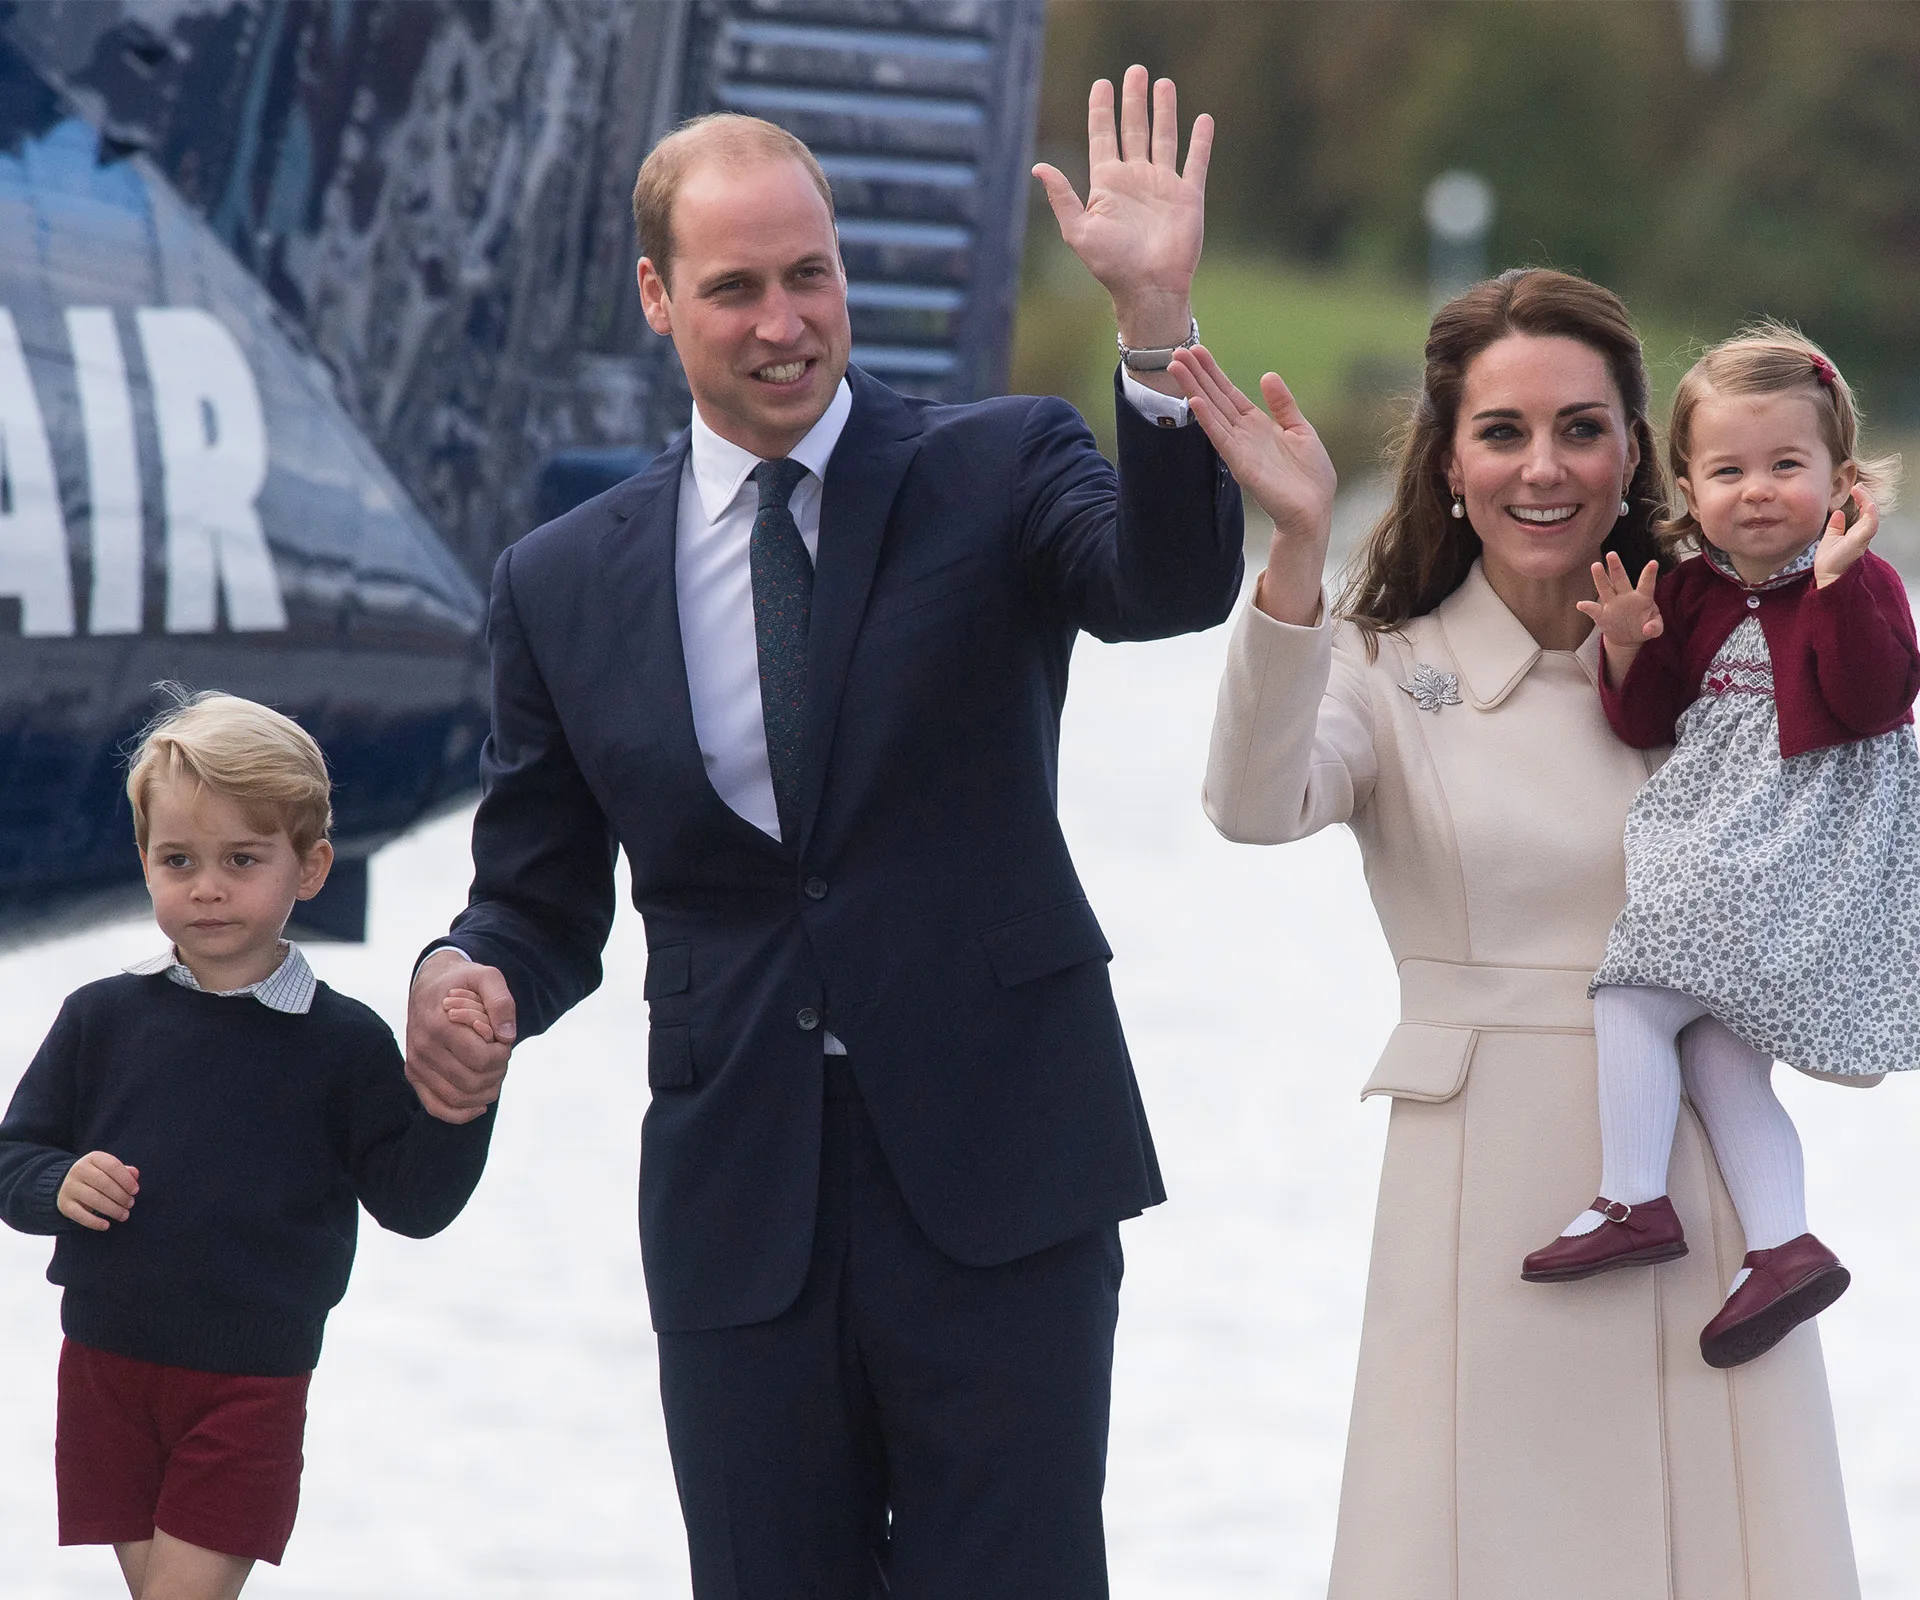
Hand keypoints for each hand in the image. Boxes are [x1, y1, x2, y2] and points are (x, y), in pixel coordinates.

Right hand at [58, 1151, 137, 1230]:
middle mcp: (78, 1170)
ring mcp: (69, 1187)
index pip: (113, 1166)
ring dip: (112, 1209)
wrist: (69, 1184)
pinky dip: (94, 1222)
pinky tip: (106, 1225)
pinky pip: (80, 1215)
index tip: (135, 1191)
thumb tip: (135, 1174)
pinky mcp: (64, 1204)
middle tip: (130, 1204)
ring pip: (94, 1199)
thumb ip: (124, 1171)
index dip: (126, 1180)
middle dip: (121, 1196)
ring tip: (124, 1215)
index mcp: (93, 1158)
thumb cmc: (98, 1176)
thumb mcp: (110, 1170)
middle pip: (104, 1184)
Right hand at [407, 950, 513, 1123]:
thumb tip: (507, 1036)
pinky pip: (436, 1108)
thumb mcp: (487, 977)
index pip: (481, 1059)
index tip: (504, 1041)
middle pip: (472, 1082)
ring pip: (457, 1099)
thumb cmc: (463, 982)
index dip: (502, 1054)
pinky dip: (461, 1114)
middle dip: (497, 1072)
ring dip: (485, 1092)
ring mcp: (415, 1064)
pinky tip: (481, 1105)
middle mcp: (422, 1047)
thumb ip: (501, 1001)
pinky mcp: (414, 1075)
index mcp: (439, 1024)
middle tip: (501, 1055)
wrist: (430, 985)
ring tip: (494, 1072)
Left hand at [1032, 66, 1210, 350]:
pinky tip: (1202, 120)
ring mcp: (1162, 185)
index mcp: (1107, 184)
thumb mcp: (1078, 231)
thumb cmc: (1110, 265)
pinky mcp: (1187, 196)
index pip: (1103, 137)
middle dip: (1133, 100)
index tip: (1102, 84)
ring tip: (1163, 82)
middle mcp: (1135, 179)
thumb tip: (1039, 167)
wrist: (1148, 288)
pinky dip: (1200, 141)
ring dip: (1163, 110)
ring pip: (1163, 137)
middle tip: (1135, 71)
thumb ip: (1062, 197)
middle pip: (1133, 129)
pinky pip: (1195, 162)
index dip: (1101, 110)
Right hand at [1169, 344, 1335, 626]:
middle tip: (1176, 351)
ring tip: (1176, 367)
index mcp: (1257, 425)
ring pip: (1212, 412)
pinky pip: (1222, 437)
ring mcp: (1240, 448)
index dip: (1213, 372)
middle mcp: (1243, 434)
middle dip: (1196, 375)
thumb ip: (1283, 404)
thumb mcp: (1301, 430)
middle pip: (1215, 397)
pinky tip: (1195, 401)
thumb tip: (1267, 375)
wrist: (1314, 510)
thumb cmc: (1310, 477)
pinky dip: (1208, 419)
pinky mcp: (1241, 464)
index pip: (1229, 393)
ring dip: (1193, 389)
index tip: (1196, 350)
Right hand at [1576, 552, 1664, 651]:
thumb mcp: (1655, 630)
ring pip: (1605, 588)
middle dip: (1616, 567)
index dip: (1649, 574)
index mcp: (1642, 598)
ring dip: (1600, 577)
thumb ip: (1655, 628)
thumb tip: (1647, 630)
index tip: (1654, 562)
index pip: (1646, 584)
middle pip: (1620, 579)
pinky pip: (1593, 610)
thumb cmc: (1645, 628)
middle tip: (1611, 554)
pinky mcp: (1602, 615)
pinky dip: (1587, 607)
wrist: (1628, 639)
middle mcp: (1626, 596)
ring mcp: (1613, 604)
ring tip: (1596, 565)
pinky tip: (1580, 605)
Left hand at [1815, 485, 1877, 587]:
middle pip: (1871, 509)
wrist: (1827, 576)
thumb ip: (1836, 526)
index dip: (1862, 497)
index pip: (1865, 510)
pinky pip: (1871, 525)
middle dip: (1866, 495)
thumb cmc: (1830, 561)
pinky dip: (1871, 513)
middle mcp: (1863, 533)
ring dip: (1868, 500)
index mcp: (1857, 531)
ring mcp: (1863, 537)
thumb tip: (1837, 513)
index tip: (1855, 488)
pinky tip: (1868, 504)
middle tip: (1858, 486)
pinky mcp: (1860, 541)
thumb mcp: (1831, 538)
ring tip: (1859, 490)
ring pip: (1873, 514)